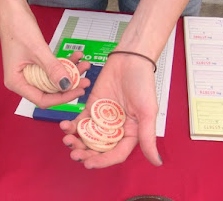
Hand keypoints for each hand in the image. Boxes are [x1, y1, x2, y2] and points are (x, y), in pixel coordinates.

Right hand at [0, 6, 90, 107]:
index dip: (62, 98)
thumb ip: (53, 69)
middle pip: (49, 91)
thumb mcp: (38, 50)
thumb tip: (66, 85)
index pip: (42, 99)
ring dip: (69, 73)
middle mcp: (22, 80)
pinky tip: (75, 57)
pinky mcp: (35, 64)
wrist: (13, 10)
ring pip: (53, 80)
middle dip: (69, 85)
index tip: (78, 91)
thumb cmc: (17, 28)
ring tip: (84, 65)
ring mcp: (29, 72)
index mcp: (16, 82)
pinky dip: (64, 64)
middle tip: (85, 80)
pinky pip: (52, 69)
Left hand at [60, 53, 162, 167]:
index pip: (116, 154)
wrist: (129, 59)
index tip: (88, 163)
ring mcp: (102, 118)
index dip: (102, 161)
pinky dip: (72, 125)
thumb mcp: (147, 112)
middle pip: (99, 148)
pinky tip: (66, 126)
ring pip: (87, 136)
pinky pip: (80, 120)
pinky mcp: (91, 107)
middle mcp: (115, 128)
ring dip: (76, 141)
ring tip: (68, 140)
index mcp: (130, 132)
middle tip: (74, 154)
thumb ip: (148, 137)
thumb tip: (157, 162)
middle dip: (86, 153)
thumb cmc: (142, 83)